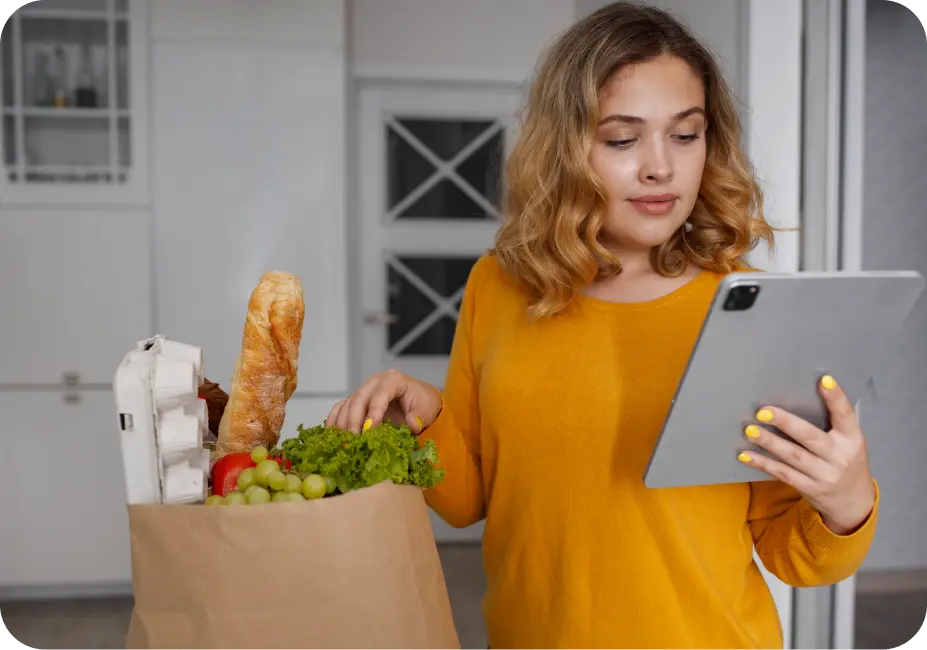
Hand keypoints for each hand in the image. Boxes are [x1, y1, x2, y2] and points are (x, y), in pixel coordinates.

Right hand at [326, 369, 441, 434]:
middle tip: (355, 440)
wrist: (419, 402)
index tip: (370, 430)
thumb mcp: (427, 409)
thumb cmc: (423, 403)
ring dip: (343, 424)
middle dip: (354, 420)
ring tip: (345, 443)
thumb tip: (412, 424)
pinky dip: (334, 421)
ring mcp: (363, 391)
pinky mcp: (356, 401)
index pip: (380, 394)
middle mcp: (375, 382)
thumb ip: (420, 416)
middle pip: (359, 398)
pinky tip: (332, 436)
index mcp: (393, 380)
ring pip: (347, 404)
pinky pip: (340, 408)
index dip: (374, 412)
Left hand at [738, 375, 875, 534]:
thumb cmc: (846, 461)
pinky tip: (747, 455)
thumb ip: (834, 423)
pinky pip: (783, 474)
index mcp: (853, 439)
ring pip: (793, 456)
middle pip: (810, 437)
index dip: (836, 397)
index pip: (846, 415)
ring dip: (769, 442)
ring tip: (750, 430)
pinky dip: (763, 464)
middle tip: (763, 411)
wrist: (854, 503)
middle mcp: (840, 457)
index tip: (823, 380)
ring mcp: (825, 475)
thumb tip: (806, 393)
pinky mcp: (810, 488)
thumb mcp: (850, 442)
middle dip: (786, 422)